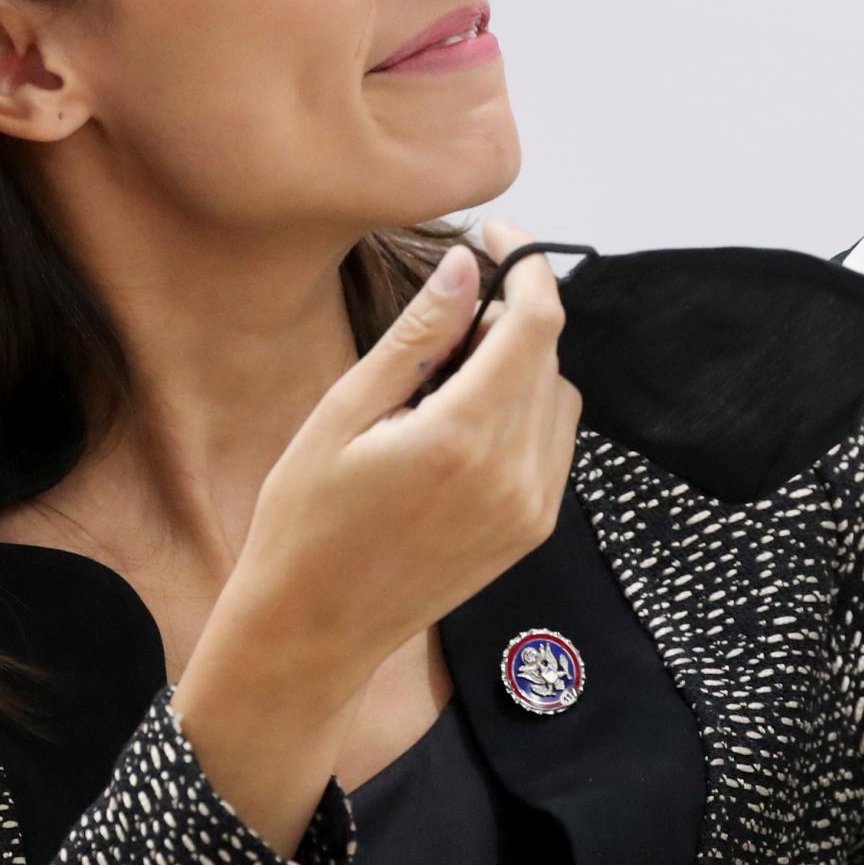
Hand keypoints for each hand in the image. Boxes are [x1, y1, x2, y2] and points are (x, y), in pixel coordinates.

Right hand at [229, 215, 583, 681]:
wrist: (311, 630)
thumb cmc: (305, 521)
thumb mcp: (344, 413)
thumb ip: (416, 337)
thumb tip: (467, 266)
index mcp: (462, 438)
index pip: (534, 322)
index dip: (525, 264)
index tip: (495, 234)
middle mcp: (513, 475)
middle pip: (548, 354)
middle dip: (508, 315)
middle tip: (440, 323)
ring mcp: (530, 509)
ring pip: (558, 396)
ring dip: (519, 366)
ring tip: (443, 383)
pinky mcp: (531, 530)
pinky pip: (553, 443)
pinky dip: (524, 411)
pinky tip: (461, 424)